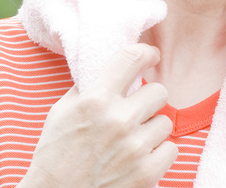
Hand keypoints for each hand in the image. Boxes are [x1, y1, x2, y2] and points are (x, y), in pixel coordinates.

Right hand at [21, 44, 176, 187]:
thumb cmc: (54, 158)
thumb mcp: (61, 113)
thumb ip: (89, 87)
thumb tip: (114, 68)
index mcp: (96, 101)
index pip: (133, 57)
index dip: (146, 53)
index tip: (151, 57)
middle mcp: (118, 120)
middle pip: (159, 91)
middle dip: (149, 100)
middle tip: (136, 112)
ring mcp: (134, 147)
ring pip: (165, 121)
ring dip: (151, 130)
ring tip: (131, 141)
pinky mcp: (146, 173)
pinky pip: (171, 149)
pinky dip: (158, 155)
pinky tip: (139, 159)